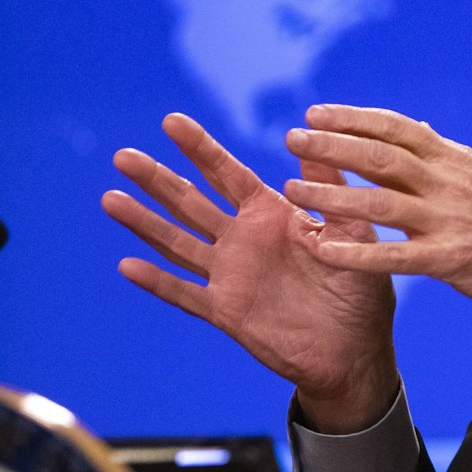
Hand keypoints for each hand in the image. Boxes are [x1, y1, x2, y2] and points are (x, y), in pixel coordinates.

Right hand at [102, 113, 398, 432]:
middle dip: (158, 179)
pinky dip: (158, 282)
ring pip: (178, 243)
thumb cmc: (360, 290)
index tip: (170, 121)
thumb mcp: (353, 233)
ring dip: (145, 223)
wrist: (356, 351)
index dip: (200, 149)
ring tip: (110, 198)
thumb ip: (330, 192)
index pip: (228, 174)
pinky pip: (186, 294)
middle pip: (191, 203)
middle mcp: (244, 240)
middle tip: (123, 155)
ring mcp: (231, 275)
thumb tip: (310, 142)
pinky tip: (126, 265)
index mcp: (272, 215)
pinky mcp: (226, 311)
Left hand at [283, 105, 471, 333]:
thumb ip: (445, 159)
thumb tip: (416, 129)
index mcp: (458, 160)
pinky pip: (391, 256)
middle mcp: (451, 183)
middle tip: (290, 139)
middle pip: (380, 156)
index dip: (353, 118)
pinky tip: (319, 249)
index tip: (315, 112)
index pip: (398, 128)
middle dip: (331, 145)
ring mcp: (451, 221)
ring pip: (378, 203)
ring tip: (292, 191)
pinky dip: (352, 253)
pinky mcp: (451, 260)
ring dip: (330, 195)